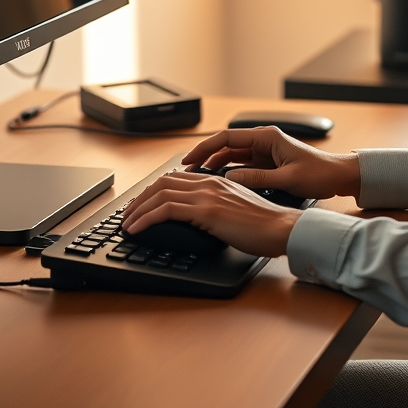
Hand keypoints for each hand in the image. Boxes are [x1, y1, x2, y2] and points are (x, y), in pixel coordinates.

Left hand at [120, 171, 300, 256]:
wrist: (281, 228)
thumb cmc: (264, 225)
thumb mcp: (235, 210)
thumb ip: (216, 207)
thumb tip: (199, 219)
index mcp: (215, 180)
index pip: (175, 178)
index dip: (153, 190)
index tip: (141, 204)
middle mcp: (208, 183)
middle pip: (162, 182)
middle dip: (140, 198)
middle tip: (127, 214)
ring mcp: (207, 195)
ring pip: (159, 194)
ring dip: (137, 209)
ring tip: (126, 224)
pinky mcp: (206, 210)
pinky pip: (165, 210)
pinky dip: (145, 218)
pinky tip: (135, 229)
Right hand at [181, 126, 360, 199]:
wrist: (338, 176)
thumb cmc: (319, 174)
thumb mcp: (288, 180)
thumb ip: (258, 179)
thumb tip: (230, 178)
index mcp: (267, 137)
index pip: (227, 138)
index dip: (204, 148)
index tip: (189, 159)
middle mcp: (263, 140)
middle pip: (225, 145)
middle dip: (204, 155)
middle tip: (185, 169)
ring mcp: (264, 151)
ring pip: (231, 154)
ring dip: (213, 163)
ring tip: (195, 177)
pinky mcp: (267, 162)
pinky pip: (240, 163)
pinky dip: (226, 170)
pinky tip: (215, 180)